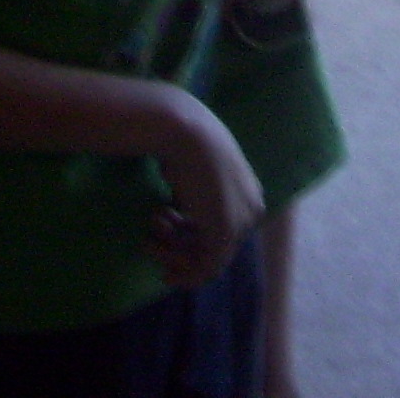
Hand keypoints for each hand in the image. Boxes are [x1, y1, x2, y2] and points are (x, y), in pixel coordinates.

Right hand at [144, 96, 265, 287]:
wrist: (185, 131)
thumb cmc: (184, 142)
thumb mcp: (197, 173)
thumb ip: (198, 197)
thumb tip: (183, 217)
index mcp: (249, 193)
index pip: (223, 230)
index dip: (190, 240)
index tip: (162, 241)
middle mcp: (252, 209)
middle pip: (217, 247)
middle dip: (180, 251)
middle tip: (149, 247)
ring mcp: (242, 222)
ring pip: (209, 260)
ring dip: (173, 257)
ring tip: (147, 242)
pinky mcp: (225, 233)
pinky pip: (206, 267)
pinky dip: (181, 268)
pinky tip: (154, 254)